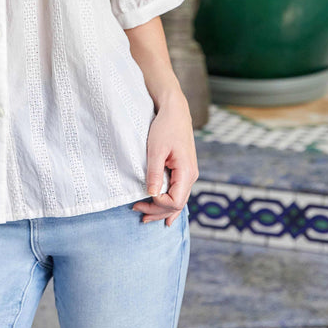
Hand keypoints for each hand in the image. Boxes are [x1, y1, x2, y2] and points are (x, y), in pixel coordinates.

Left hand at [132, 90, 198, 225]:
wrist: (175, 111)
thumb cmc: (165, 127)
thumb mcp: (156, 149)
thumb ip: (154, 173)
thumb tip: (151, 194)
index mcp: (186, 172)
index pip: (175, 201)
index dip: (158, 204)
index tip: (141, 196)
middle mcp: (191, 176)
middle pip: (177, 205)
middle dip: (157, 211)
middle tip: (136, 210)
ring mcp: (188, 174)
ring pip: (178, 200)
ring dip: (161, 210)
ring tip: (145, 217)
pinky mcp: (183, 170)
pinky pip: (178, 192)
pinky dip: (168, 203)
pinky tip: (164, 214)